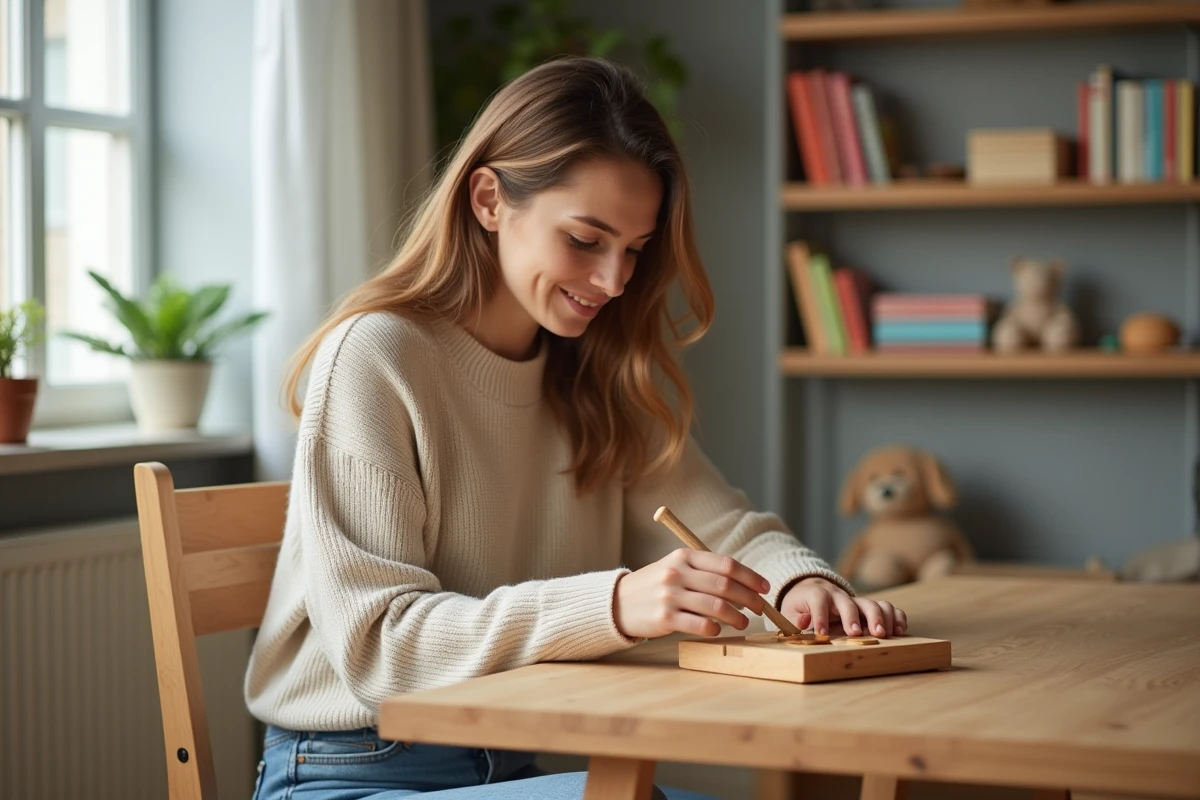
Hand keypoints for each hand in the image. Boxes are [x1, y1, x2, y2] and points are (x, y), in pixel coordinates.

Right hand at [613, 549, 769, 638]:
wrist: (618, 602)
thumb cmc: (654, 586)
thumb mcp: (674, 567)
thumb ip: (703, 570)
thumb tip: (742, 583)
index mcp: (683, 556)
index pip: (726, 564)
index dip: (750, 576)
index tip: (764, 587)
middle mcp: (677, 573)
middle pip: (725, 585)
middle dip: (749, 598)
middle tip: (760, 608)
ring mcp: (670, 595)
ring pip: (716, 606)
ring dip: (736, 617)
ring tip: (743, 622)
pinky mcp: (664, 618)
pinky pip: (700, 624)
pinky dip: (714, 629)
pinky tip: (717, 630)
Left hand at [779, 577, 907, 637]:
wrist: (813, 589)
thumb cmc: (801, 605)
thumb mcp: (790, 611)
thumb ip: (795, 618)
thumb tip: (804, 621)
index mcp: (818, 595)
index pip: (819, 600)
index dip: (820, 616)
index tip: (822, 634)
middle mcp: (840, 596)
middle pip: (850, 602)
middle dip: (854, 618)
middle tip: (857, 634)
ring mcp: (857, 601)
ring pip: (872, 603)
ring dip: (880, 617)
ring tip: (883, 635)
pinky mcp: (869, 607)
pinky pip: (888, 607)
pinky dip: (896, 617)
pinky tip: (899, 630)